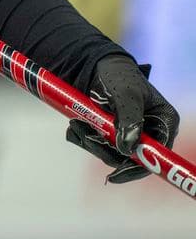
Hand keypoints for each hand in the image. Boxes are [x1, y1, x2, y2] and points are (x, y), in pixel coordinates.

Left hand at [65, 56, 179, 182]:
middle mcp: (149, 132)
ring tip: (75, 123)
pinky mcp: (110, 132)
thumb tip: (128, 148)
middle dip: (103, 149)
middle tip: (84, 134)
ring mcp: (129, 133)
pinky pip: (97, 144)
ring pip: (109, 152)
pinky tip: (74, 125)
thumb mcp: (126, 94)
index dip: (138, 168)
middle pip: (129, 158)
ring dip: (89, 141)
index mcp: (163, 122)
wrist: (95, 65)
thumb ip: (130, 119)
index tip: (115, 174)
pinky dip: (83, 137)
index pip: (157, 156)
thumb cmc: (117, 75)